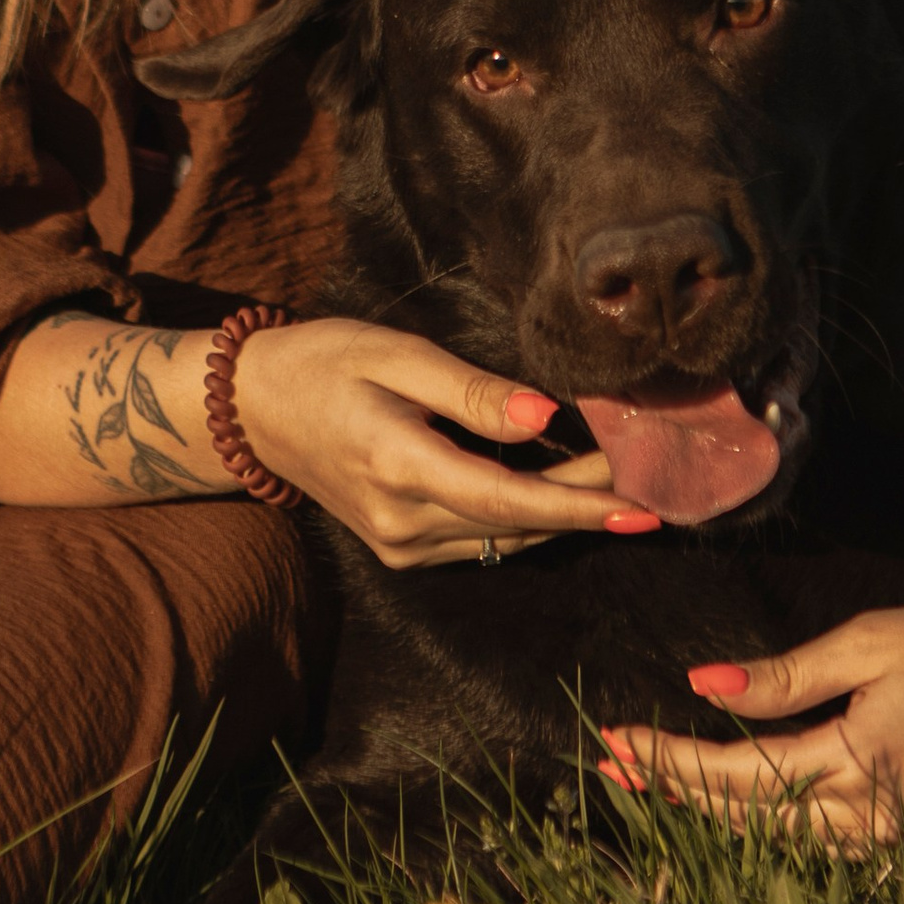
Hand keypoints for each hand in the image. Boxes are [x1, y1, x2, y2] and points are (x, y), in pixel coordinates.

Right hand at [232, 317, 649, 570]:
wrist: (254, 408)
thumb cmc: (325, 362)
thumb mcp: (396, 354)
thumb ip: (471, 391)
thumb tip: (542, 417)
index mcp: (399, 466)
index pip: (508, 501)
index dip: (580, 506)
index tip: (641, 507)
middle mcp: (401, 521)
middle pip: (515, 523)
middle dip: (586, 500)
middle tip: (649, 469)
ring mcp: (398, 543)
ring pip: (502, 538)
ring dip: (560, 512)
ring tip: (617, 476)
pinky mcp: (399, 549)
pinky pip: (478, 539)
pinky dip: (521, 517)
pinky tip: (555, 485)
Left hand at [599, 588, 903, 846]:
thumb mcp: (870, 642)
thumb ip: (786, 676)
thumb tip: (702, 686)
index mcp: (860, 763)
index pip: (738, 774)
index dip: (670, 762)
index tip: (613, 741)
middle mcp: (875, 817)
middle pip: (749, 818)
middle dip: (676, 792)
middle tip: (611, 767)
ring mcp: (897, 836)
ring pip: (782, 840)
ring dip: (716, 812)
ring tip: (655, 784)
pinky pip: (822, 842)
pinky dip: (770, 823)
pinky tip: (733, 803)